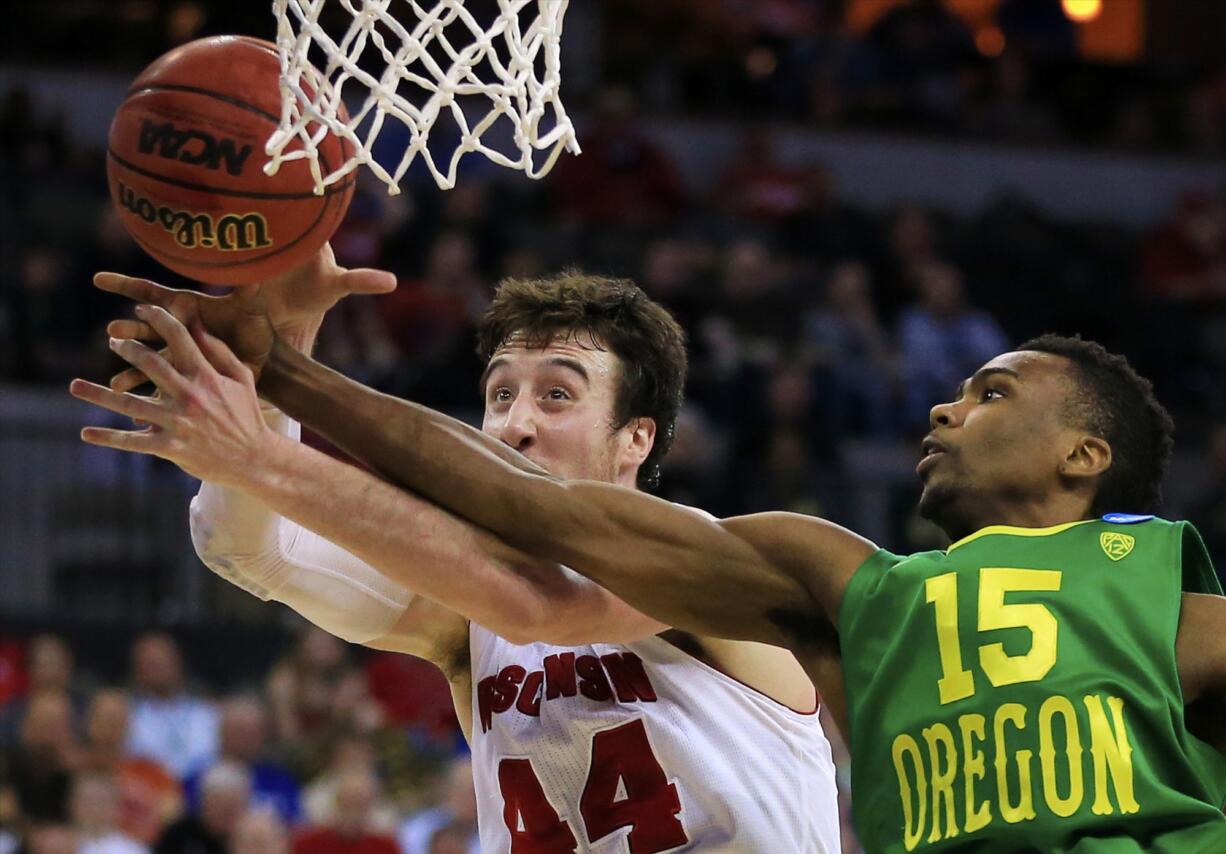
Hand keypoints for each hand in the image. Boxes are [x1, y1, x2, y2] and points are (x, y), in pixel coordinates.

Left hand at [70, 305, 278, 486]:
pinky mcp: (169, 447)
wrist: (253, 459)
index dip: (158, 318)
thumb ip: (219, 351)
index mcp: (206, 376)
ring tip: (74, 385)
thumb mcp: (241, 378)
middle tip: (113, 340)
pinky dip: (108, 438)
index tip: (141, 309)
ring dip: (98, 394)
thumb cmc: (247, 416)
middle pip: (149, 363)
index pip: (178, 338)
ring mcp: (176, 423)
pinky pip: (132, 441)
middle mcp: (188, 396)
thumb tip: (197, 324)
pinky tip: (86, 432)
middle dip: (127, 347)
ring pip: (129, 403)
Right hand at [98, 244, 395, 390]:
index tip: (115, 286)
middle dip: (141, 329)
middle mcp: (214, 313)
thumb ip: (356, 279)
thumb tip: (390, 277)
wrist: (304, 298)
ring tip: (113, 371)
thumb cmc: (311, 285)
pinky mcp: (217, 345)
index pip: (191, 291)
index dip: (156, 292)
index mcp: (231, 298)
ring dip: (143, 358)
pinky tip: (133, 391)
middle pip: (169, 321)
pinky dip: (160, 374)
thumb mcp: (331, 283)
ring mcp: (210, 330)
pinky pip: (181, 362)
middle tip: (111, 333)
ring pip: (167, 346)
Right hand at [98, 275, 276, 391]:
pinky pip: (161, 384)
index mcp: (186, 306)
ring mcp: (178, 351)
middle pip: (146, 327)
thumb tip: (246, 255)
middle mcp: (176, 328)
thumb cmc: (256, 326)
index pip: (150, 292)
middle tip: (114, 332)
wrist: (267, 358)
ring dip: (133, 368)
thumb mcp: (250, 303)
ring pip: (149, 358)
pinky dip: (149, 394)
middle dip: (130, 330)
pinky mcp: (184, 373)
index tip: (98, 280)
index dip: (124, 284)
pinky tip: (136, 408)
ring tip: (116, 383)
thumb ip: (245, 282)